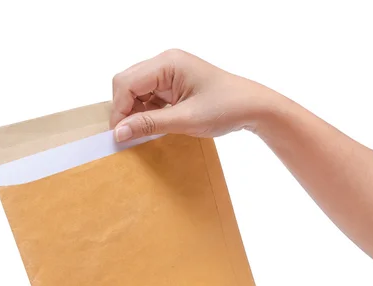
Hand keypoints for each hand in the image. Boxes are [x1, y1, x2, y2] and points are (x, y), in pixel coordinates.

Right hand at [110, 49, 280, 141]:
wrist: (253, 107)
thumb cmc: (226, 108)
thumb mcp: (185, 120)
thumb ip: (149, 124)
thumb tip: (119, 132)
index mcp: (167, 63)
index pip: (126, 83)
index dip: (119, 110)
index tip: (120, 135)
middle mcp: (165, 62)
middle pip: (127, 84)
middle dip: (125, 110)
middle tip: (128, 135)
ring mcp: (168, 72)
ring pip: (135, 91)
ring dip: (135, 112)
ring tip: (145, 132)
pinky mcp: (173, 84)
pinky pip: (148, 96)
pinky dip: (146, 112)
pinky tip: (154, 126)